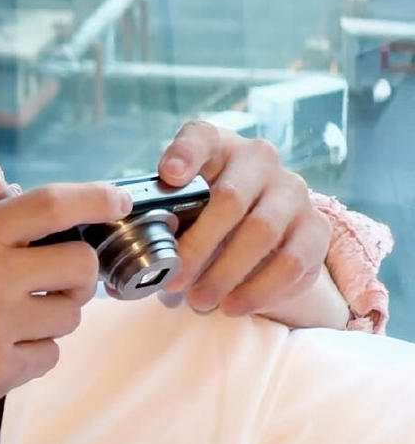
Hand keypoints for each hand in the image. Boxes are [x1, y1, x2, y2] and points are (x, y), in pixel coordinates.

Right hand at [0, 178, 132, 428]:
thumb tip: (16, 187)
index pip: (51, 205)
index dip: (95, 198)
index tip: (118, 200)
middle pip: (80, 266)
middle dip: (79, 269)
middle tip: (58, 275)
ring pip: (70, 315)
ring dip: (54, 311)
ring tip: (16, 313)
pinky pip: (48, 355)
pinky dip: (33, 350)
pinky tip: (0, 346)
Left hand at [157, 119, 334, 322]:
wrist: (264, 232)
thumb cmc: (208, 215)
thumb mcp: (183, 207)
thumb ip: (159, 224)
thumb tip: (127, 272)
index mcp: (218, 144)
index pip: (200, 138)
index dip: (184, 154)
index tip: (168, 175)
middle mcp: (260, 158)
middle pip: (229, 198)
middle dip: (198, 246)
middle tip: (174, 281)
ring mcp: (292, 191)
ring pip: (261, 232)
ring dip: (226, 273)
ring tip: (200, 301)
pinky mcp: (316, 228)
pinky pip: (291, 262)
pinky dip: (258, 289)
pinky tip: (234, 305)